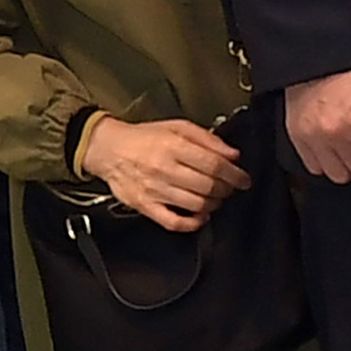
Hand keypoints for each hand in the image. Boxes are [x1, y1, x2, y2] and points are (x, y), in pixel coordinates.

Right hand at [80, 113, 248, 232]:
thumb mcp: (177, 127)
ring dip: (213, 204)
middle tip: (230, 187)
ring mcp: (154, 190)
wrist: (108, 149)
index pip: (213, 164)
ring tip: (215, 198)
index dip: (234, 174)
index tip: (243, 179)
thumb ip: (208, 139)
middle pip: (207, 186)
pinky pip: (172, 222)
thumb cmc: (143, 138)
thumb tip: (232, 154)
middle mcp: (163, 169)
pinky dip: (191, 223)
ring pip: (195, 204)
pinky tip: (200, 216)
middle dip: (226, 189)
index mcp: (173, 146)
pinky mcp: (145, 206)